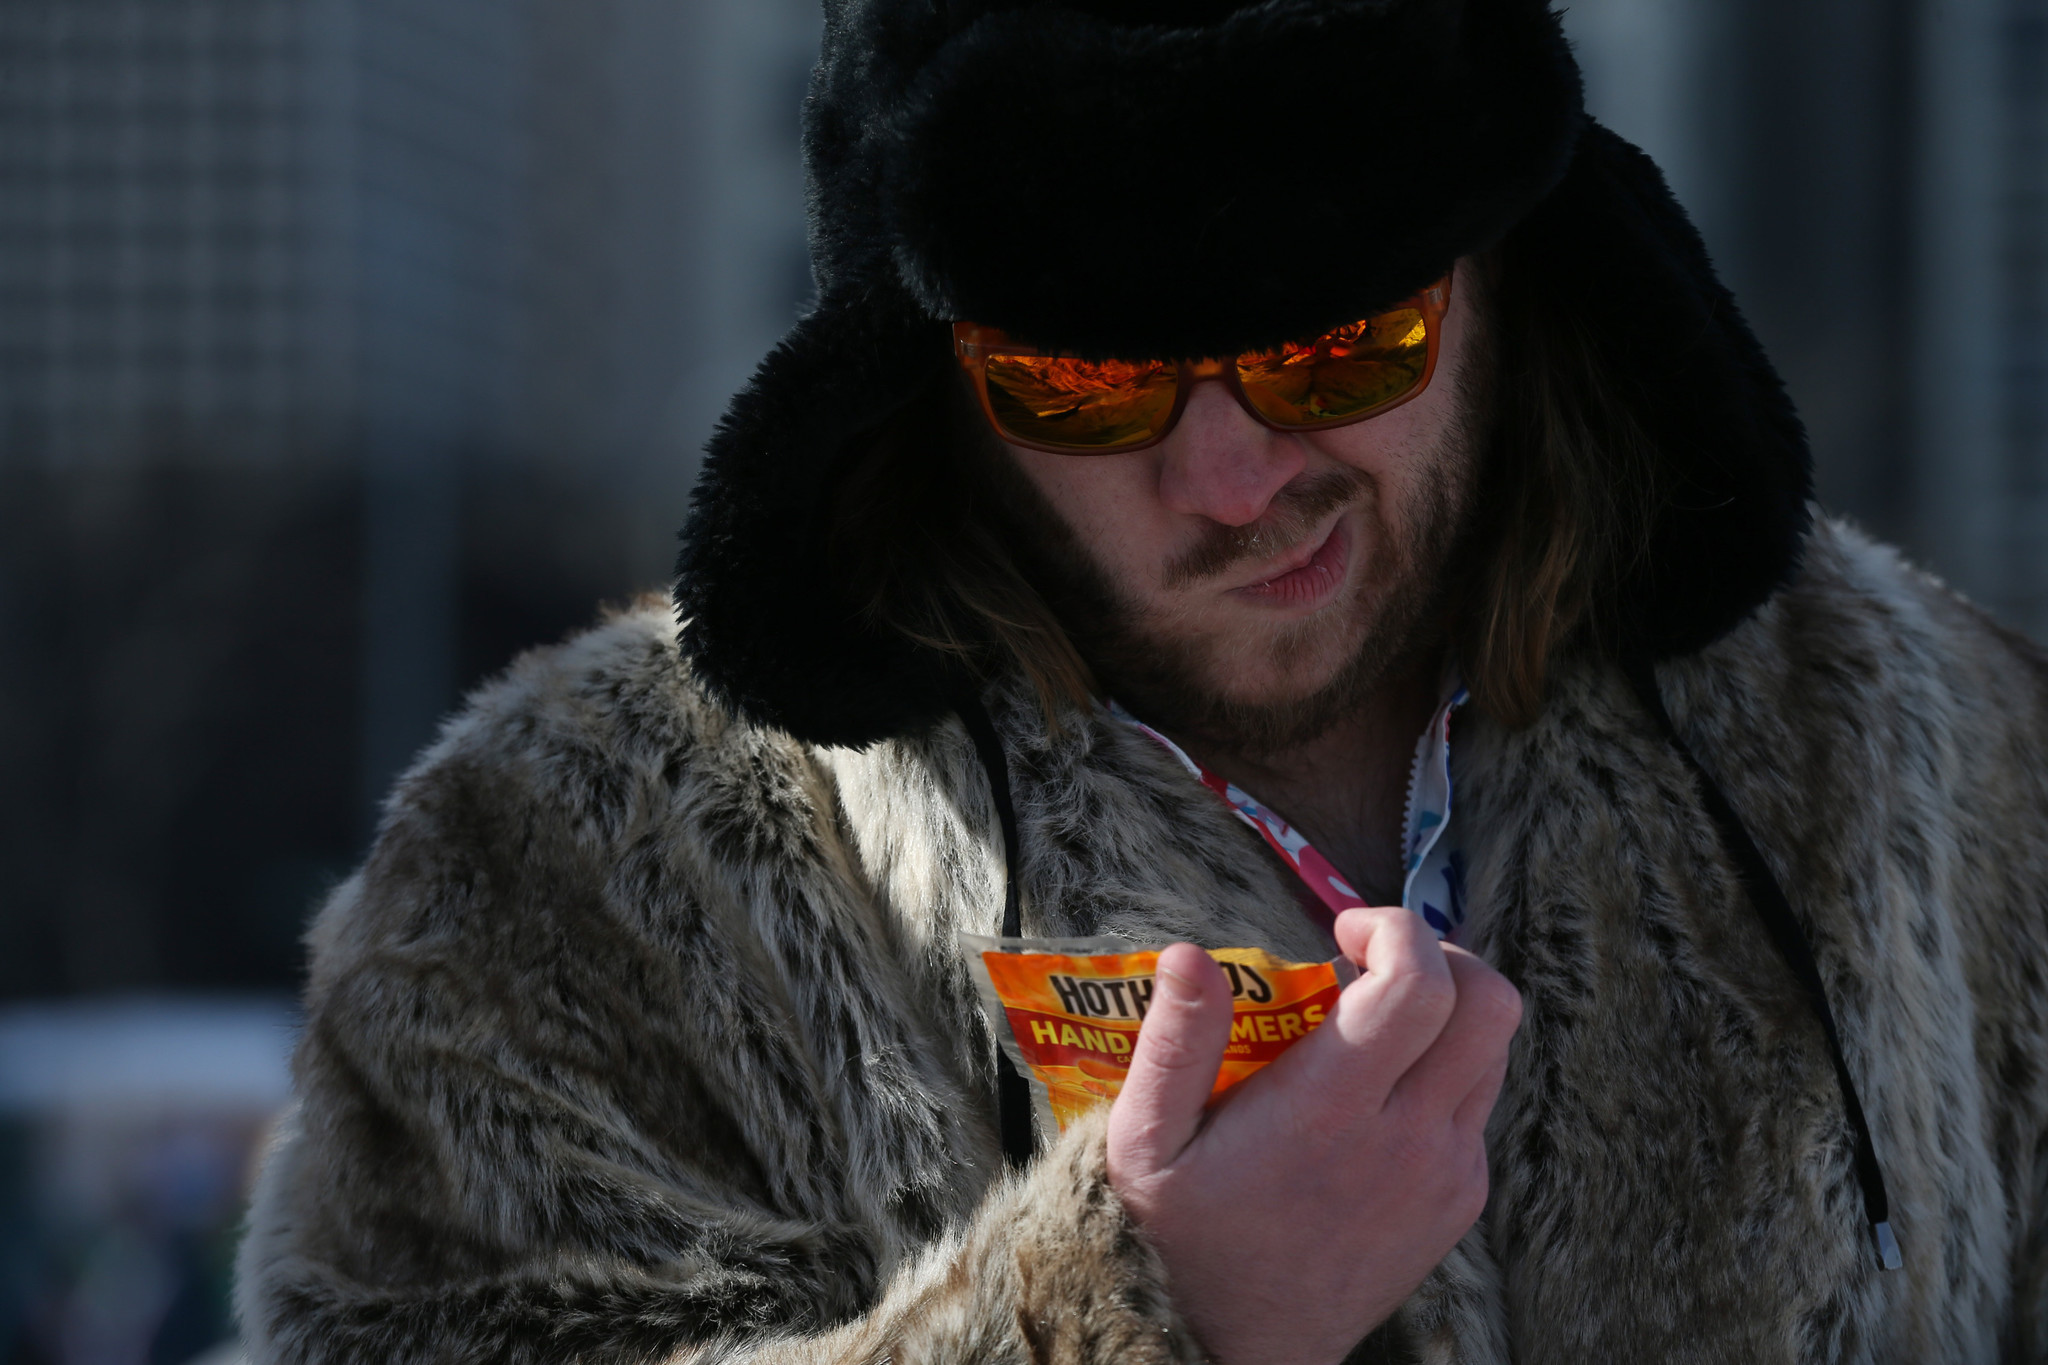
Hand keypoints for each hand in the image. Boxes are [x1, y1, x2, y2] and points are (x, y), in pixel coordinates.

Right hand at [1105, 908, 1520, 1364]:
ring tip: (1373, 1020)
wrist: (1240, 1350)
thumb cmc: (1182, 1239)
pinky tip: (1378, 1092)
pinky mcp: (1461, 1202)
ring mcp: (1447, 1175)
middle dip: (1443, 954)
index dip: (1395, 930)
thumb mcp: (1146, 1141)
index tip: (1342, 932)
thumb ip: (1174, 1043)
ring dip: (1447, 1011)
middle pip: (1490, 1004)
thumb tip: (1189, 954)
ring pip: (1495, 1050)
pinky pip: (1478, 1105)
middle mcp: (1409, 1140)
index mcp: (1331, 1112)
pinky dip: (1444, 1070)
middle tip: (1374, 961)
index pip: (1420, 985)